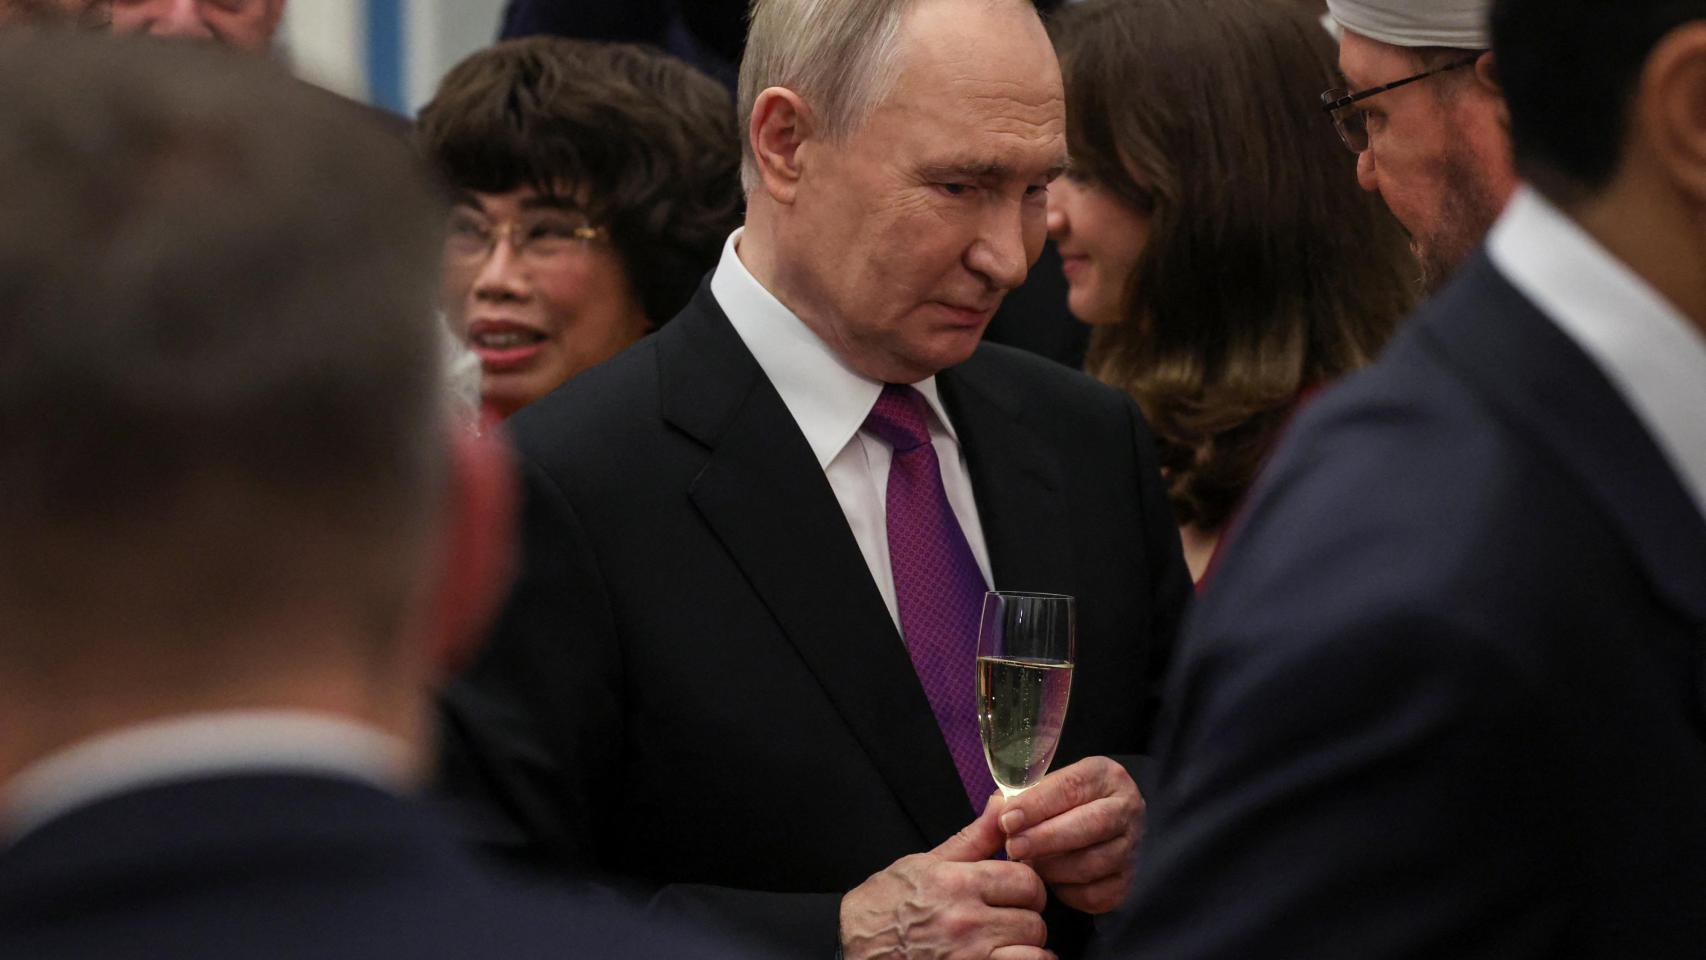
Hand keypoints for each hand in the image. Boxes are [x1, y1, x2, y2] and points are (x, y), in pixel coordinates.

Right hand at [839, 794, 1054, 959]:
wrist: (850, 944)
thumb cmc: (885, 905)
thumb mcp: (926, 862)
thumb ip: (974, 838)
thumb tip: (1001, 805)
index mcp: (956, 884)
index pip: (1026, 881)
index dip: (1028, 885)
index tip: (1018, 891)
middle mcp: (965, 922)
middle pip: (1033, 920)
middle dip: (1026, 917)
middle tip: (1010, 917)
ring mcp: (967, 957)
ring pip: (1033, 952)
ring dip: (1028, 948)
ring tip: (1011, 942)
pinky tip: (1007, 958)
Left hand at [999, 756, 1143, 913]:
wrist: (1095, 829)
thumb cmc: (1059, 805)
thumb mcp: (1042, 789)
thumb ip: (1017, 799)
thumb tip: (996, 814)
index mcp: (1104, 775)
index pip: (1072, 786)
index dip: (1037, 804)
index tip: (1007, 819)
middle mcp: (1127, 808)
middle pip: (1091, 824)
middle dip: (1046, 838)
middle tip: (1013, 847)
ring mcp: (1131, 847)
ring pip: (1093, 863)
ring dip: (1053, 867)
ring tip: (1027, 864)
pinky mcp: (1125, 882)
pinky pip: (1095, 894)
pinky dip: (1066, 891)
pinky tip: (1049, 881)